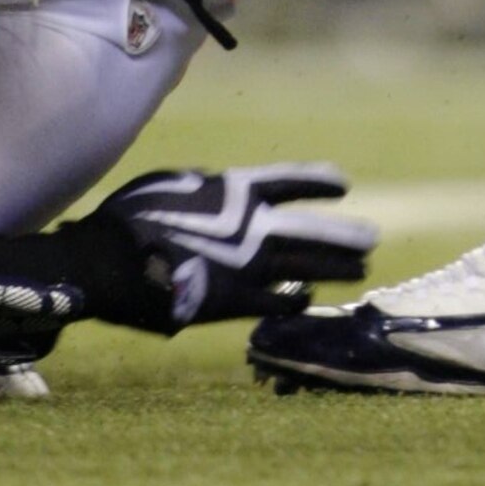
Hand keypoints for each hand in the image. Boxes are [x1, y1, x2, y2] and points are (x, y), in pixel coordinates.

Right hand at [94, 163, 377, 326]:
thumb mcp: (175, 184)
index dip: (317, 183)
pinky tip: (309, 300)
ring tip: (362, 268)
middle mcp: (251, 225)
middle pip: (311, 232)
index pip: (289, 181)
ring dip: (334, 268)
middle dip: (343, 236)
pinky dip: (295, 300)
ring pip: (305, 267)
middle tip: (372, 239)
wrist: (112, 260)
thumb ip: (207, 191)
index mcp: (235, 189)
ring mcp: (246, 266)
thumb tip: (220, 196)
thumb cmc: (134, 214)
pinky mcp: (234, 302)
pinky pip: (276, 303)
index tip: (342, 185)